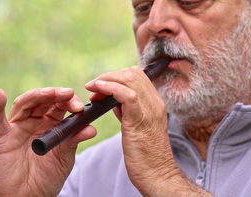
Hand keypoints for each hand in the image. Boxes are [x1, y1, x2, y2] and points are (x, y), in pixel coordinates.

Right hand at [0, 87, 96, 196]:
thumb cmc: (48, 176)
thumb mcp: (65, 156)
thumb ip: (74, 140)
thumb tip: (91, 129)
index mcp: (51, 123)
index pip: (59, 104)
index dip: (69, 101)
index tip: (79, 107)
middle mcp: (34, 121)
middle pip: (43, 100)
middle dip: (55, 95)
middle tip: (67, 94)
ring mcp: (18, 127)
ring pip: (24, 104)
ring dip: (36, 95)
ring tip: (48, 93)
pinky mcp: (3, 138)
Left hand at [85, 67, 201, 195]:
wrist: (158, 176)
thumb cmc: (145, 156)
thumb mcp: (136, 127)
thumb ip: (127, 110)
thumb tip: (112, 98)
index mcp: (154, 103)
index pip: (137, 76)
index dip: (117, 76)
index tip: (101, 86)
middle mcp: (154, 103)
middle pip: (132, 73)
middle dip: (109, 76)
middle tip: (94, 87)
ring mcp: (149, 110)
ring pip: (130, 78)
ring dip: (106, 79)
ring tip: (93, 88)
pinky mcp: (140, 120)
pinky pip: (127, 95)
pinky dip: (110, 87)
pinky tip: (98, 90)